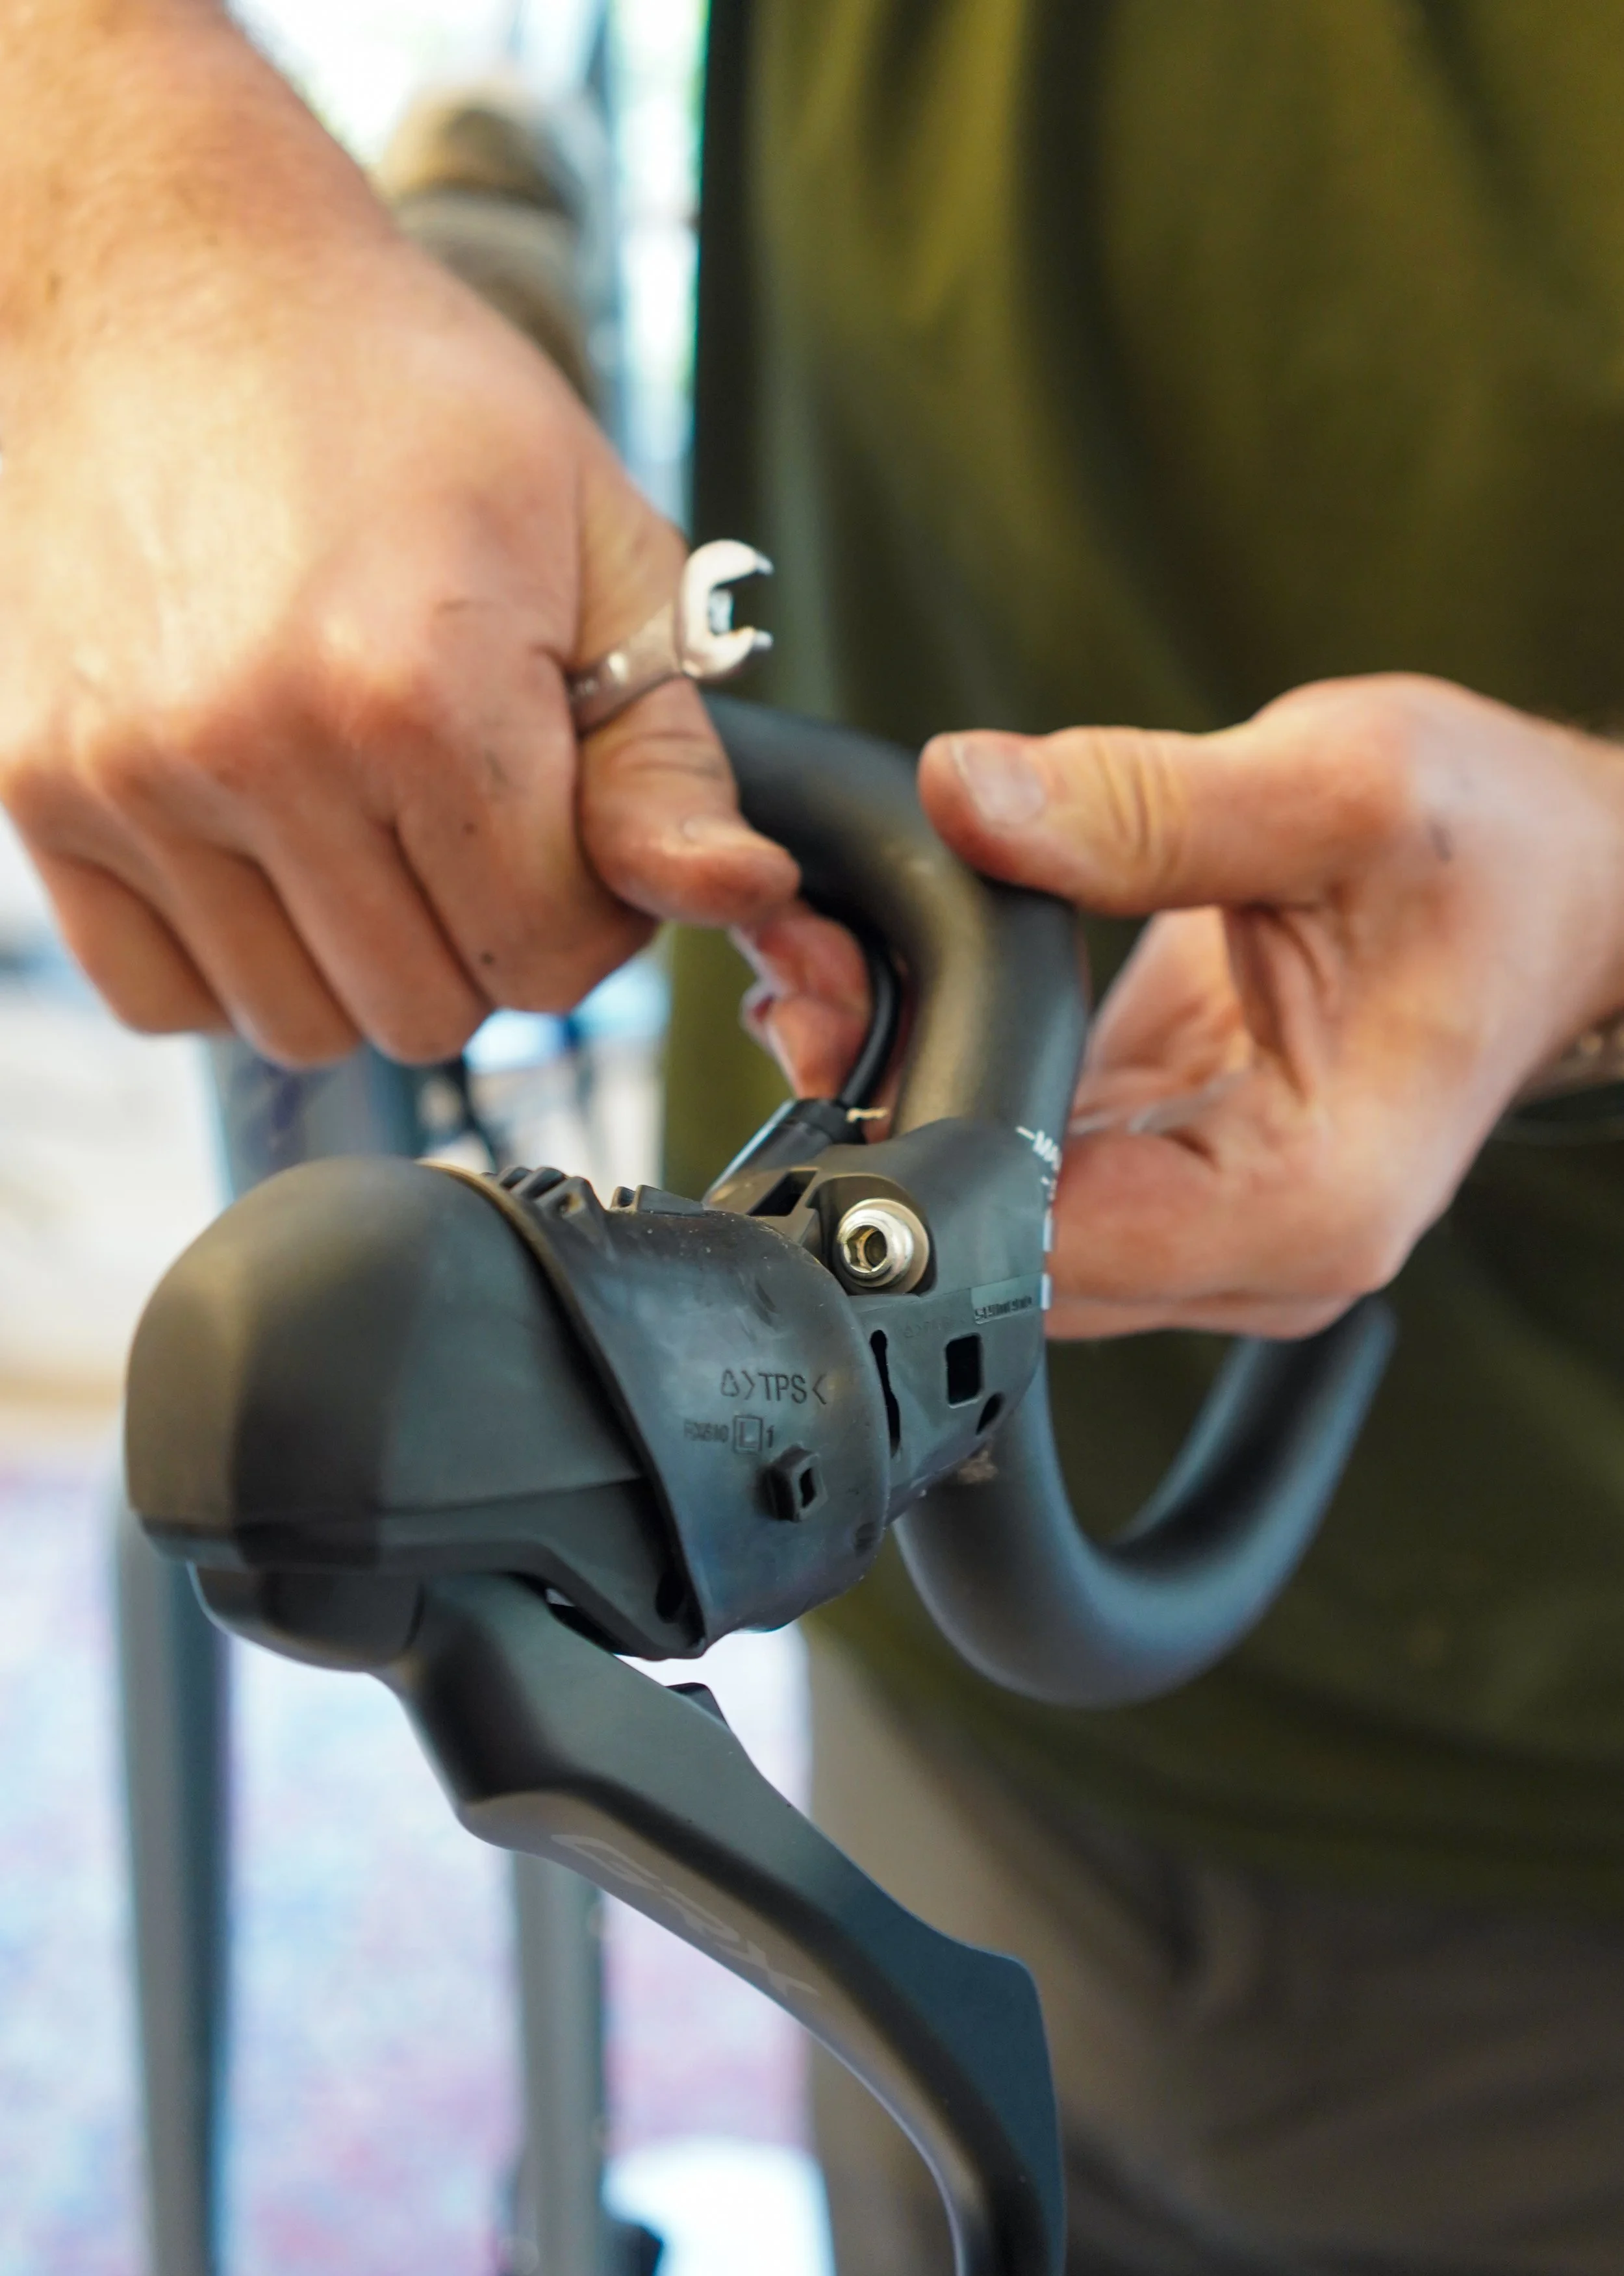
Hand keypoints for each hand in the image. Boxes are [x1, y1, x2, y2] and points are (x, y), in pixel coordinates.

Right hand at [0, 5, 796, 1065]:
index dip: (593, 915)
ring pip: (299, 1026)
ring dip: (362, 961)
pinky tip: (269, 855)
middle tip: (477, 820)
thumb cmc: (410, 405)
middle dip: (484, 941)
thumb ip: (670, 759)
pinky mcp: (36, 788)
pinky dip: (230, 963)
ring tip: (373, 826)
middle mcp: (255, 746)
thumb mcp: (599, 552)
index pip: (546, 956)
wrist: (174, 282)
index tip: (575, 829)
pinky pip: (159, 998)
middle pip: (428, 1011)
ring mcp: (129, 775)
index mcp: (416, 687)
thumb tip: (742, 900)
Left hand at [744, 675, 1623, 1336]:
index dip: (922, 1146)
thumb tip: (963, 797)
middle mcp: (1257, 1260)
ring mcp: (1211, 1242)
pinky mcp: (1173, 1195)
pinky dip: (967, 1108)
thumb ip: (1141, 806)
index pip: (1050, 1243)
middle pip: (1006, 1262)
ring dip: (917, 1125)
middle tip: (824, 988)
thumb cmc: (1490, 854)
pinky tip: (926, 1007)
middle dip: (897, 1138)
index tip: (842, 1026)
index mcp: (1306, 1202)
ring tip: (860, 985)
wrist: (1560, 889)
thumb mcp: (1337, 788)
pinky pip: (1033, 1185)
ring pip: (1002, 1234)